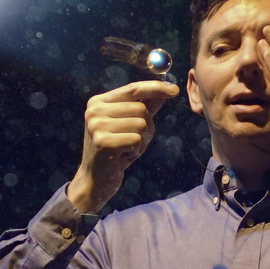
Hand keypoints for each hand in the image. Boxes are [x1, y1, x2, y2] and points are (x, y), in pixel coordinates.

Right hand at [67, 80, 178, 212]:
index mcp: (98, 102)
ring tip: (126, 149)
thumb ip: (145, 107)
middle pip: (141, 109)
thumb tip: (166, 89)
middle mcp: (94, 110)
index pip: (133, 89)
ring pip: (141, 124)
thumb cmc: (115, 151)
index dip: (155, 88)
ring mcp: (96, 126)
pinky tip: (122, 157)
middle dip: (146, 127)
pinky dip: (136, 150)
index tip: (175, 90)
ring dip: (142, 141)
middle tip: (132, 142)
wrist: (95, 180)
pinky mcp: (103, 142)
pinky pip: (137, 139)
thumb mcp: (130, 125)